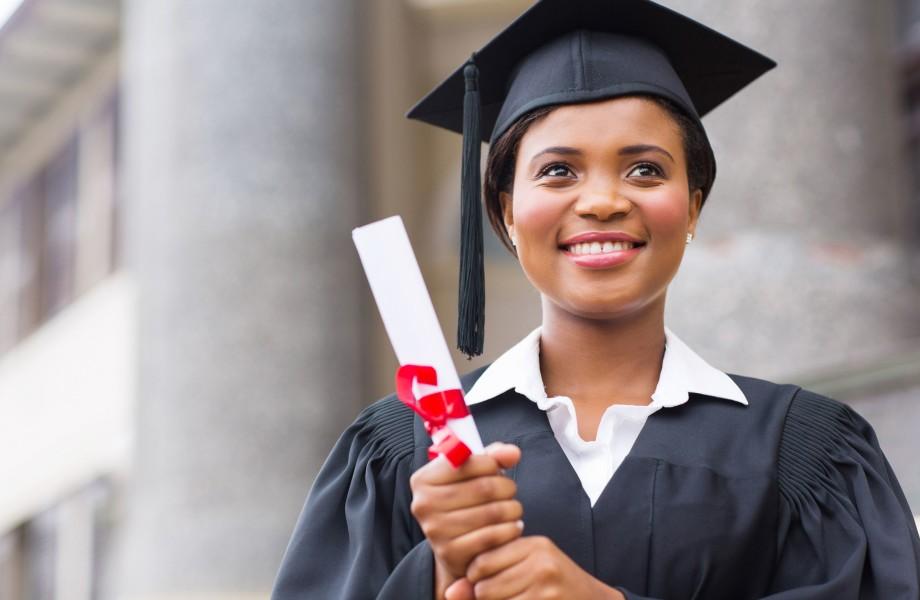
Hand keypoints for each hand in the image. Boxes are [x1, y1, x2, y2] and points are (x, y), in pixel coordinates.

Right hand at [409, 442, 523, 596]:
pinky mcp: (451, 552)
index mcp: (423, 479)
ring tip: (513, 509)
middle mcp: (423, 504)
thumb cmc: (465, 502)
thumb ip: (492, 457)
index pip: (466, 461)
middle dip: (506, 487)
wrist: (455, 550)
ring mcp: (435, 531)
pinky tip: (513, 526)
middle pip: (483, 487)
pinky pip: (492, 536)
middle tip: (511, 492)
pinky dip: (510, 529)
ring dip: (512, 509)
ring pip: (492, 512)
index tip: (497, 470)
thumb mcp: (473, 475)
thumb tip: (512, 453)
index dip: (491, 463)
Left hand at [450, 535, 625, 599]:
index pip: (482, 561)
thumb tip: (449, 593)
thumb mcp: (525, 569)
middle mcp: (542, 562)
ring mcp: (547, 587)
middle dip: (483, 597)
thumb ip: (487, 574)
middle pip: (485, 587)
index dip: (475, 578)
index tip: (485, 582)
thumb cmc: (553, 585)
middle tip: (502, 595)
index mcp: (534, 545)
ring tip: (512, 598)